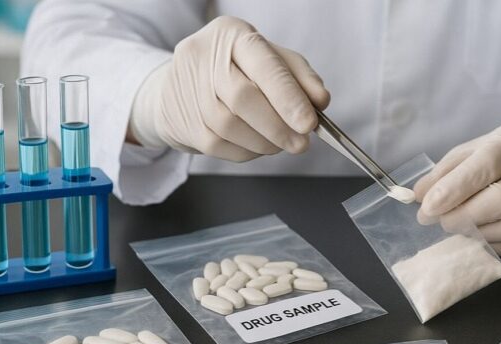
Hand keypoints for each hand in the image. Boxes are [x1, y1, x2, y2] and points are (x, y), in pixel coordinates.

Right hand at [129, 16, 329, 160]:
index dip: (288, 98)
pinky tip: (257, 145)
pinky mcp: (181, 120)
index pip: (264, 67)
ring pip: (229, 126)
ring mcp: (188, 88)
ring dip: (264, 143)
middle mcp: (205, 56)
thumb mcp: (273, 59)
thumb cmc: (236, 68)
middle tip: (301, 142)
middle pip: (243, 98)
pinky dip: (246, 151)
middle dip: (278, 127)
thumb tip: (320, 101)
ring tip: (280, 143)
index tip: (309, 123)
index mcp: (233, 34)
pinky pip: (218, 145)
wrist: (180, 83)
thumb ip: (300, 77)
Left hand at [414, 119, 500, 258]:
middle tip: (442, 222)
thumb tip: (419, 196)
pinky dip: (499, 246)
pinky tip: (485, 237)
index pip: (486, 165)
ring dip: (479, 234)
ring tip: (462, 228)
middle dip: (464, 216)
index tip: (428, 207)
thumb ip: (448, 171)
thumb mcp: (477, 150)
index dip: (454, 189)